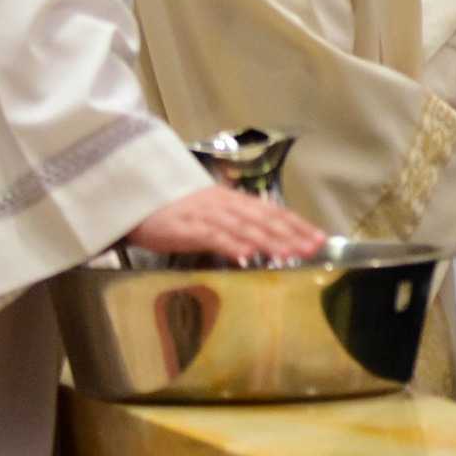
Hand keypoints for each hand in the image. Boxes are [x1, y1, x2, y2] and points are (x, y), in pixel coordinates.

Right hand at [126, 186, 325, 265]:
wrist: (135, 200)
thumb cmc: (176, 211)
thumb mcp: (211, 213)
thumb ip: (237, 223)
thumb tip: (266, 238)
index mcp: (235, 201)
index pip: (273, 211)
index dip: (298, 224)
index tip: (320, 238)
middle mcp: (226, 204)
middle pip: (265, 219)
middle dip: (292, 234)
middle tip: (314, 248)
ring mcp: (207, 214)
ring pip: (245, 227)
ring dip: (270, 241)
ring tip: (291, 253)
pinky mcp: (187, 227)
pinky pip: (213, 236)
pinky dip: (232, 245)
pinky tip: (248, 256)